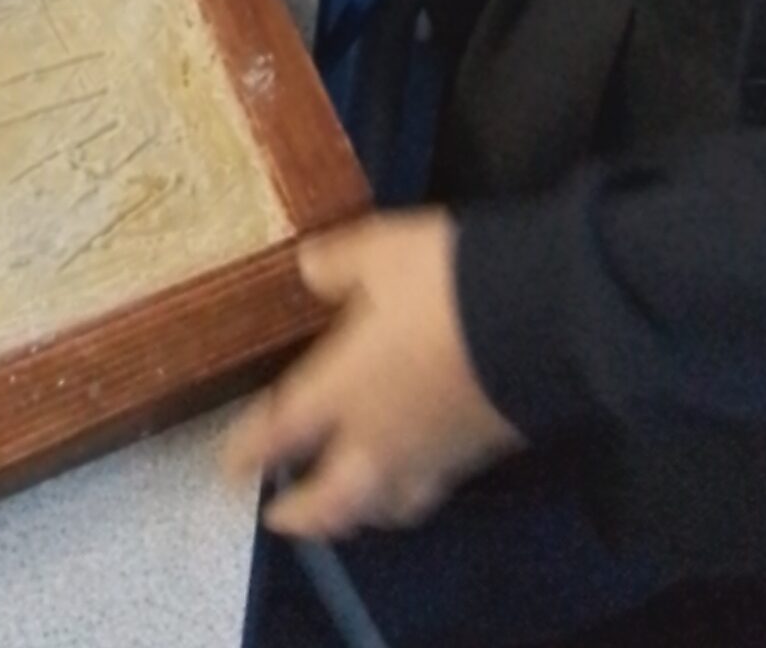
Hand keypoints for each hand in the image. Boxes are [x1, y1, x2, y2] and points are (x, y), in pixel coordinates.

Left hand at [225, 212, 521, 538]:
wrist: (537, 319)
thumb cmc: (446, 282)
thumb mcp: (382, 250)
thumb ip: (337, 263)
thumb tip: (307, 269)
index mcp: (343, 385)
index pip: (282, 430)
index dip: (249, 450)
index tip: (229, 466)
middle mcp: (379, 434)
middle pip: (331, 500)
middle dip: (301, 515)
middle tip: (280, 516)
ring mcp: (429, 452)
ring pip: (384, 506)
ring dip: (356, 513)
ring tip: (345, 509)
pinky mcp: (474, 453)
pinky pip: (431, 490)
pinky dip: (409, 494)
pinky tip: (411, 477)